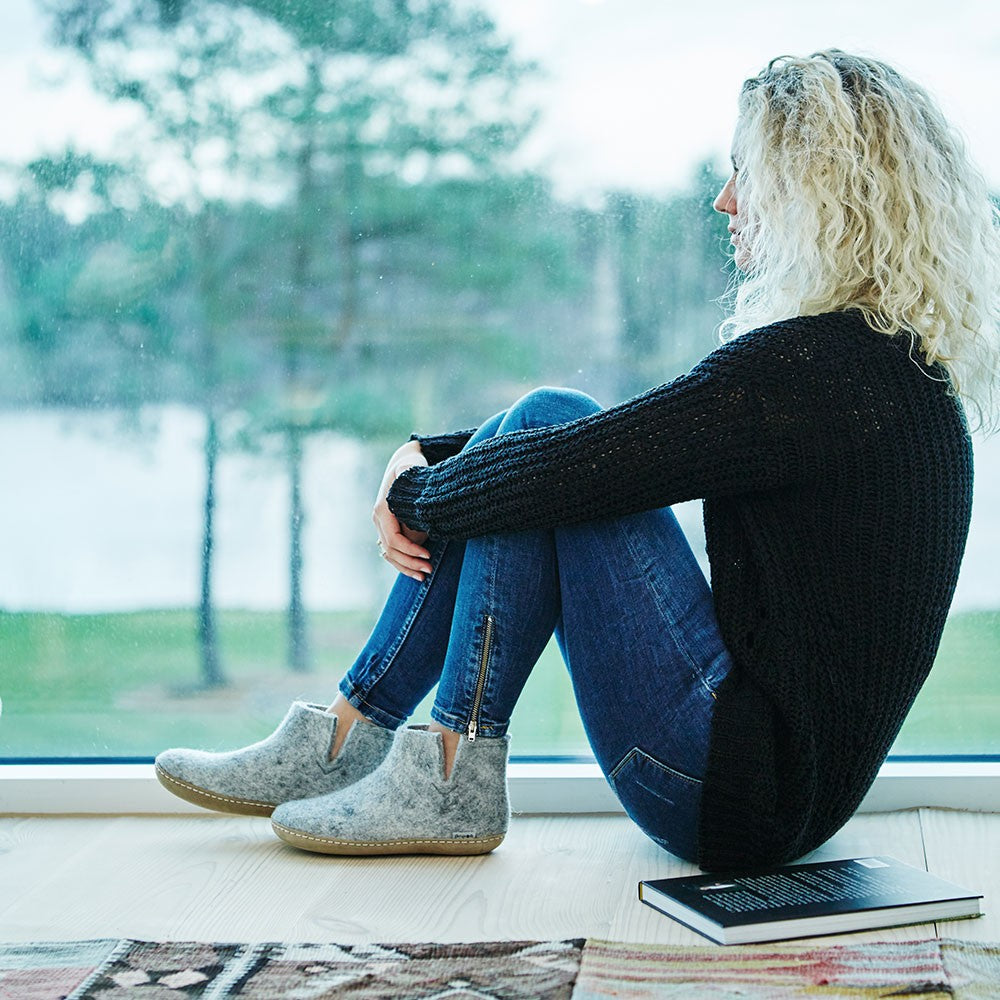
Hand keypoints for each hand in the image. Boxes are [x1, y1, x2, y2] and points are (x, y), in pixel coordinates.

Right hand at [372, 440, 431, 580]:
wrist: (405, 464)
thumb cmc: (411, 467)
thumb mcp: (410, 467)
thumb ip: (407, 473)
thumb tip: (404, 478)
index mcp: (382, 509)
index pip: (393, 538)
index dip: (410, 549)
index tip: (428, 554)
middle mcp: (379, 519)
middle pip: (391, 550)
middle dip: (410, 562)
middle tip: (430, 569)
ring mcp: (383, 526)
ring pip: (390, 555)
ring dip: (407, 567)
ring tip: (425, 575)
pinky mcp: (390, 530)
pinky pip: (393, 552)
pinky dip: (404, 563)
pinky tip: (418, 571)